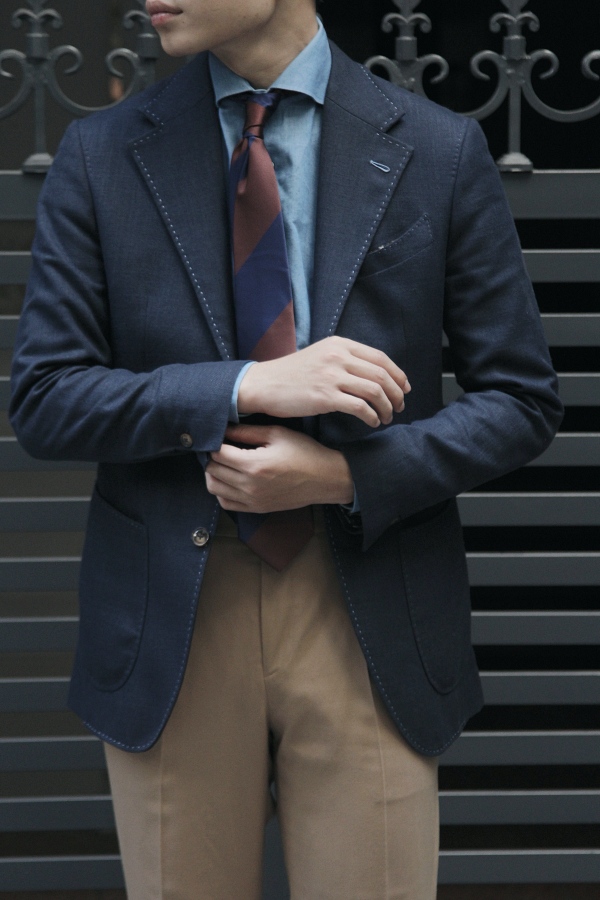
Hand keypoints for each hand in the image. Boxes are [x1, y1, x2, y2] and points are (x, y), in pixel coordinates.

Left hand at [205, 424, 354, 512]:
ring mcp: (252, 500)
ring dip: (213, 474)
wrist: (325, 479)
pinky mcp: (256, 508)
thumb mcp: (277, 434)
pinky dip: (221, 491)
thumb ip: (247, 432)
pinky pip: (226, 503)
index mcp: (254, 464)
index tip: (220, 436)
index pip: (217, 453)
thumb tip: (223, 427)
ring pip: (214, 488)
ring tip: (223, 463)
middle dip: (212, 456)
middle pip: (212, 470)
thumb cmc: (304, 452)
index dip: (214, 442)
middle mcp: (250, 486)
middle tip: (220, 447)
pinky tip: (229, 479)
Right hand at [237, 336, 409, 427]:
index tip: (404, 388)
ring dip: (387, 407)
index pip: (380, 358)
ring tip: (387, 417)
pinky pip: (360, 407)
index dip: (398, 374)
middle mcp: (338, 357)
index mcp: (340, 344)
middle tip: (399, 406)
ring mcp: (331, 376)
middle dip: (396, 394)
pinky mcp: (325, 397)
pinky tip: (373, 422)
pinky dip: (372, 416)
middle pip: (382, 375)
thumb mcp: (321, 355)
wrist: (264, 384)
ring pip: (375, 391)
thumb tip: (372, 374)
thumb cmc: (292, 374)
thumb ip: (345, 358)